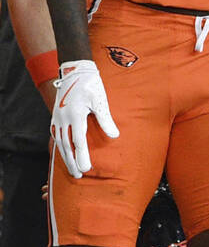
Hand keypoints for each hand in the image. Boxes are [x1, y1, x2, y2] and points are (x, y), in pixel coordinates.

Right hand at [51, 60, 118, 177]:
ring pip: (59, 142)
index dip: (82, 156)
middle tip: (78, 175)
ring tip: (71, 168)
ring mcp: (57, 118)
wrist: (75, 71)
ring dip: (64, 156)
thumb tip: (115, 136)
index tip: (86, 169)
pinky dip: (59, 146)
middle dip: (71, 161)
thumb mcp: (101, 100)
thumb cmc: (91, 85)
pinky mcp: (56, 116)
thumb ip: (106, 119)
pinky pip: (55, 135)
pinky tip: (63, 153)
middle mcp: (63, 119)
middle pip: (66, 145)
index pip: (78, 141)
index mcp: (75, 115)